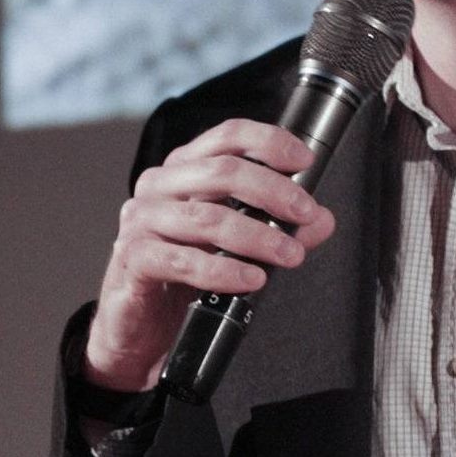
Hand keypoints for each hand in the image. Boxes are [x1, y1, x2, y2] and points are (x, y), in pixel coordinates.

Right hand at [83, 118, 335, 391]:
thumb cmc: (185, 266)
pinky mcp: (133, 257)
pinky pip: (183, 260)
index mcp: (185, 166)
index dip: (270, 141)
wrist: (138, 321)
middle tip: (305, 213)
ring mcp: (142, 218)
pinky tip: (251, 280)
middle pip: (223, 171)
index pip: (229, 135)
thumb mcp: (236, 241)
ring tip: (289, 254)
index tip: (305, 160)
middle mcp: (160, 183)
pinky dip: (224, 271)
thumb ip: (279, 224)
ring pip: (208, 217)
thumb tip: (323, 220)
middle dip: (274, 191)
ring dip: (258, 236)